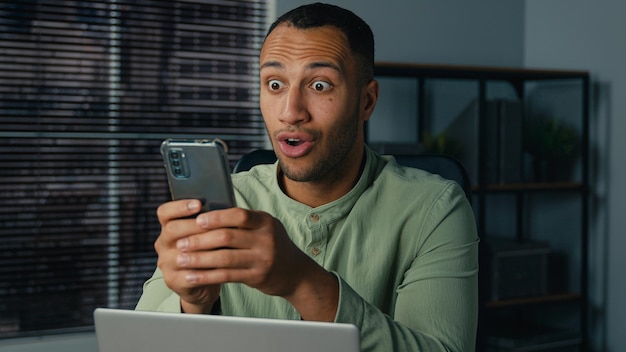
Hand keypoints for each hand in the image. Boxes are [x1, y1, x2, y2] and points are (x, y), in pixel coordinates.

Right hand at [154, 199, 219, 313]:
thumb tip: (225, 208)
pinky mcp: (173, 280)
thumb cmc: (209, 250)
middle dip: (195, 226)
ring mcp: (166, 263)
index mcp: (169, 227)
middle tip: (213, 224)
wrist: (205, 281)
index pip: (165, 212)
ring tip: (221, 245)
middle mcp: (163, 243)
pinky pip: (188, 275)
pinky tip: (219, 266)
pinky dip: (205, 271)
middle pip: (172, 230)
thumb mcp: (207, 233)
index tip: (199, 203)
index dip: (180, 206)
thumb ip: (210, 221)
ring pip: (180, 254)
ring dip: (202, 249)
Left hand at [176, 206, 338, 320]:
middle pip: (227, 237)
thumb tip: (208, 213)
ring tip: (181, 260)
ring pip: (224, 258)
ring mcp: (263, 259)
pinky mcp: (257, 276)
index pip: (239, 215)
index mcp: (265, 221)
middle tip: (181, 243)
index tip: (197, 220)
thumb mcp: (264, 228)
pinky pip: (227, 276)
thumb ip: (243, 222)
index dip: (216, 217)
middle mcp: (266, 239)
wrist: (296, 272)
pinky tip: (193, 276)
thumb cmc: (272, 245)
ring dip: (199, 260)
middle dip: (200, 240)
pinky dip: (207, 276)